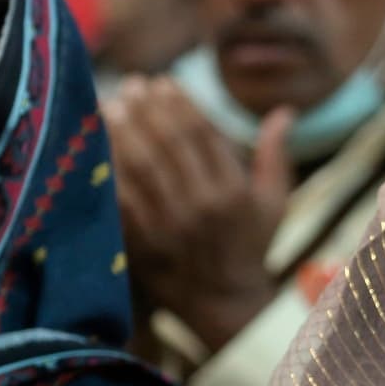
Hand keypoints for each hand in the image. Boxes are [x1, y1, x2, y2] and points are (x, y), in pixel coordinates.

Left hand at [101, 76, 291, 350]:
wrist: (227, 303)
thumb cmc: (253, 246)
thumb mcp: (276, 202)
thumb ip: (276, 155)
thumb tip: (285, 110)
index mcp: (235, 192)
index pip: (202, 135)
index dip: (180, 103)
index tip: (163, 82)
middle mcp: (202, 207)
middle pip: (169, 144)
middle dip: (149, 109)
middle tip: (132, 85)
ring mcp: (170, 227)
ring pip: (141, 167)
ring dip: (124, 131)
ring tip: (112, 104)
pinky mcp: (145, 244)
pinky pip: (121, 200)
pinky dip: (109, 171)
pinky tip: (99, 148)